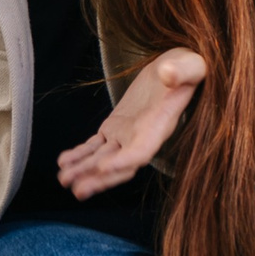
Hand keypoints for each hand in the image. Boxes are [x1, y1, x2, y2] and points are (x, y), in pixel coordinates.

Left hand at [57, 48, 206, 198]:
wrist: (176, 69)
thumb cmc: (188, 68)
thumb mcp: (191, 65)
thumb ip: (182, 71)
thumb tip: (168, 73)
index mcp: (160, 126)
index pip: (142, 151)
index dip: (124, 160)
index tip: (104, 167)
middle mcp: (143, 136)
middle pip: (120, 164)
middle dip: (100, 179)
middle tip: (78, 191)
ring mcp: (127, 134)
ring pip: (104, 158)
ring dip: (84, 170)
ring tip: (63, 179)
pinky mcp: (115, 127)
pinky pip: (96, 145)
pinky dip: (80, 154)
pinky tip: (63, 161)